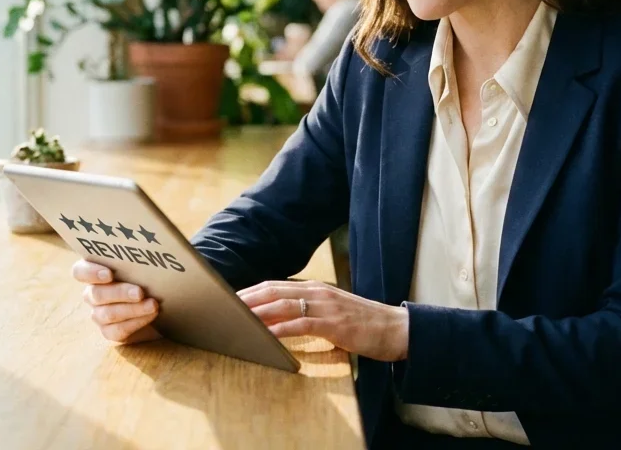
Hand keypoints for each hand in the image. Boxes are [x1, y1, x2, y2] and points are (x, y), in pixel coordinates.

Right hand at [72, 259, 161, 344]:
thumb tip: (149, 248)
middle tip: (140, 292)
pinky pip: (117, 330)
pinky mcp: (110, 331)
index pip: (80, 271)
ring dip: (132, 309)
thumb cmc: (150, 277)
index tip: (108, 274)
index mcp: (95, 272)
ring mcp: (99, 314)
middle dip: (119, 293)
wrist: (161, 304)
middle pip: (96, 294)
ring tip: (153, 305)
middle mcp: (93, 293)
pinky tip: (150, 315)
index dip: (90, 272)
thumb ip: (139, 259)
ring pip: (108, 314)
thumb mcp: (144, 266)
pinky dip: (136, 322)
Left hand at [238, 280, 408, 361]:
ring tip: (236, 319)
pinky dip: (279, 329)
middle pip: (273, 290)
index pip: (276, 285)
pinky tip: (265, 336)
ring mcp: (326, 306)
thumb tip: (282, 321)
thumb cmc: (364, 326)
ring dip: (257, 312)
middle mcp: (318, 292)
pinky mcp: (333, 323)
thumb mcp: (333, 314)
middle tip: (224, 306)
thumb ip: (310, 313)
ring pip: (282, 305)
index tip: (231, 298)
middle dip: (247, 298)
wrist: (396, 329)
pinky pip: (300, 324)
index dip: (252, 291)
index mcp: (316, 289)